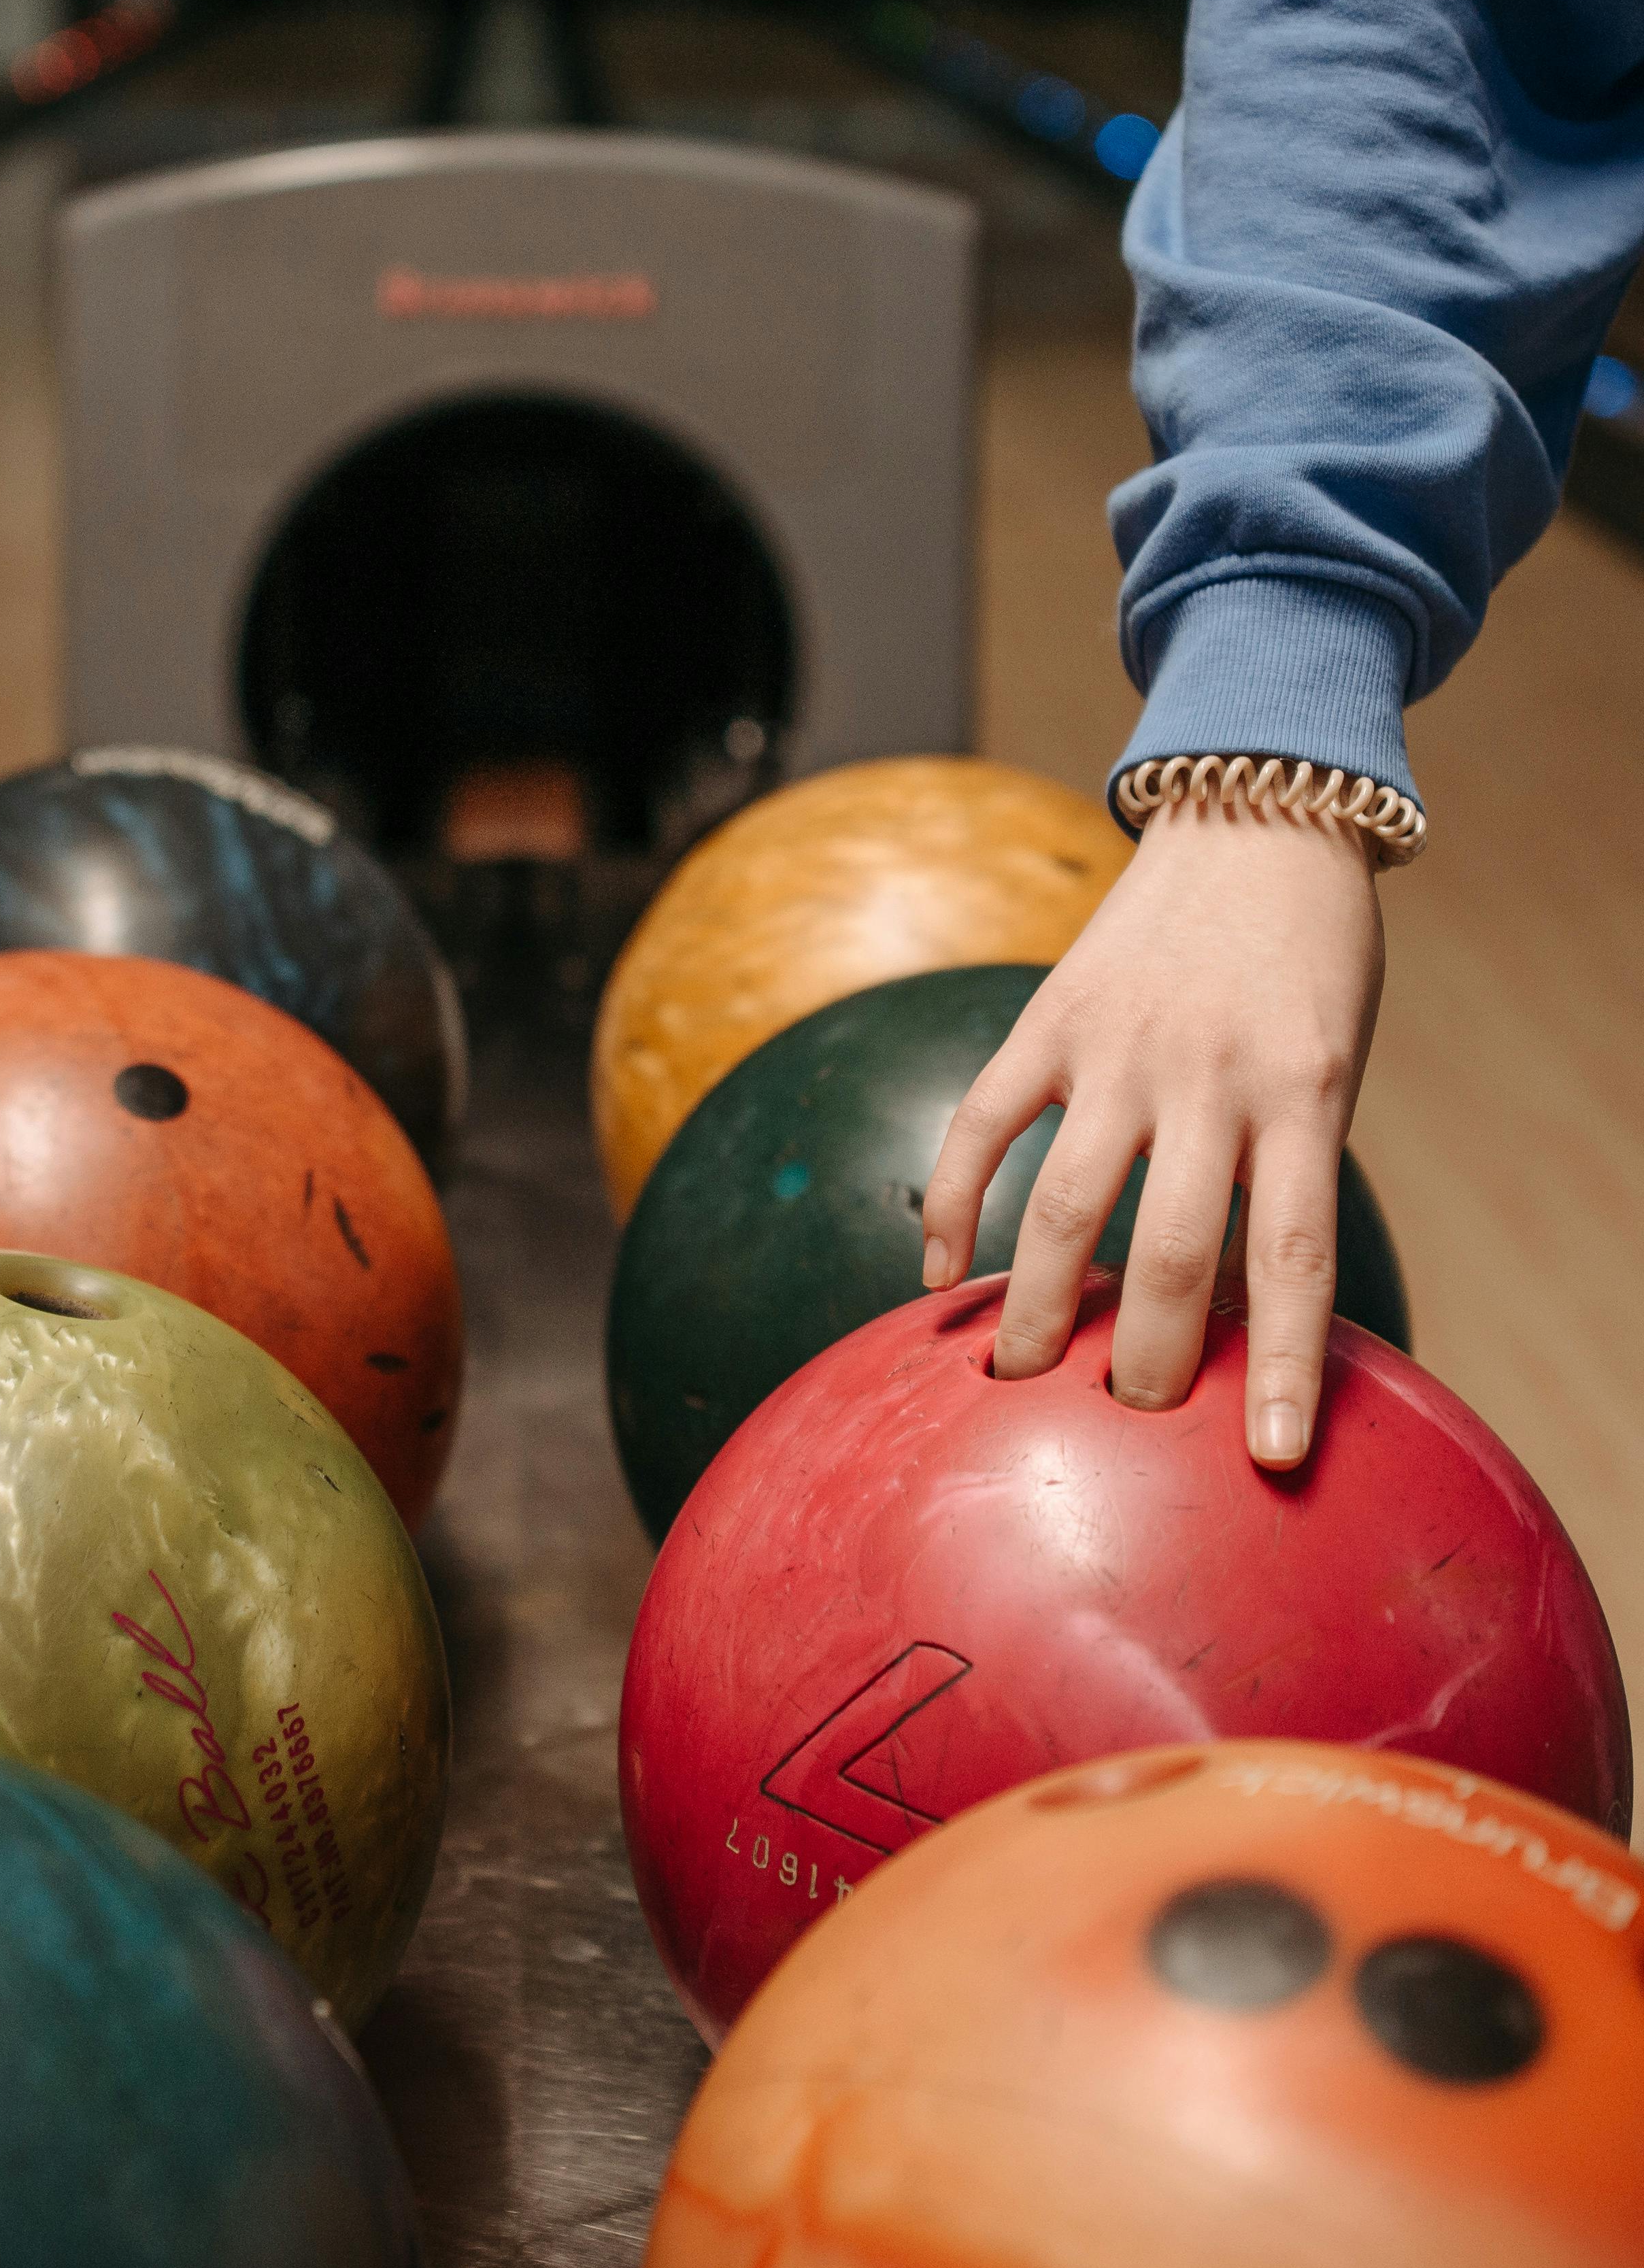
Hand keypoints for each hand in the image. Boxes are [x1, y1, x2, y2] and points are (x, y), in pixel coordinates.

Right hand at [921, 793, 1385, 1468]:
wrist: (1258, 811)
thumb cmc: (1311, 960)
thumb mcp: (1332, 1063)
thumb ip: (1283, 1165)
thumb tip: (1217, 1309)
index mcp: (1305, 1089)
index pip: (1293, 1255)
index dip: (1281, 1364)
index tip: (1270, 1456)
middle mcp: (1210, 1073)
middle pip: (1166, 1255)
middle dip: (1144, 1363)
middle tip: (1130, 1422)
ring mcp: (1121, 1045)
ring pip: (1063, 1210)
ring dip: (1038, 1311)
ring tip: (1022, 1379)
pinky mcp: (1051, 1015)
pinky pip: (983, 1123)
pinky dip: (948, 1201)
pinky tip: (935, 1271)